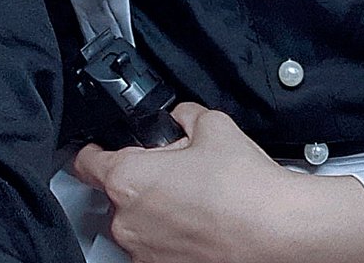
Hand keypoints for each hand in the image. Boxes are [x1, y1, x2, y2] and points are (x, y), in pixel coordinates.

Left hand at [72, 102, 363, 262]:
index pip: (86, 162)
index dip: (93, 149)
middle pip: (117, 192)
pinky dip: (172, 235)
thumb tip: (180, 115)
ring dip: (157, 210)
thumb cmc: (244, 187)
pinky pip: (156, 247)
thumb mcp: (213, 125)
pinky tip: (202, 223)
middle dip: (142, 179)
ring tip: (197, 199)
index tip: (100, 147)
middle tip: (177, 169)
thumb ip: (184, 114)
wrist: (277, 235)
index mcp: (128, 179)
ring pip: (139, 222)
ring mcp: (144, 255)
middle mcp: (127, 223)